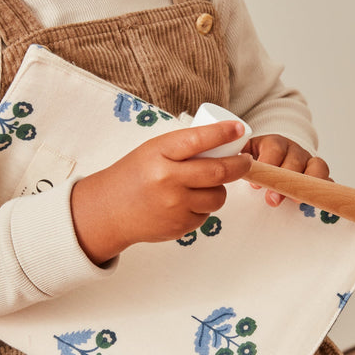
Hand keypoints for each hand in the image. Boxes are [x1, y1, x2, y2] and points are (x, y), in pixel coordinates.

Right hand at [71, 120, 252, 263]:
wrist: (109, 211)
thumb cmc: (135, 176)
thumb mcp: (152, 151)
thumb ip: (183, 148)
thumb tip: (223, 144)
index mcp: (160, 154)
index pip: (199, 139)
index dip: (223, 132)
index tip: (238, 128)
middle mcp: (168, 179)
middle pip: (218, 171)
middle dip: (239, 165)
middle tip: (245, 161)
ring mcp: (175, 205)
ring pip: (217, 196)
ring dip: (219, 189)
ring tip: (206, 184)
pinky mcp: (180, 225)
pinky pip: (206, 214)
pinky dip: (203, 207)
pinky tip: (186, 202)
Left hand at [243, 134, 329, 206]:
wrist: (277, 162)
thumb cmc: (259, 163)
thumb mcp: (246, 157)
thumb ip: (237, 159)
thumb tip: (227, 167)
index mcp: (274, 143)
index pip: (274, 148)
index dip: (267, 163)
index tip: (256, 184)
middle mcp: (294, 151)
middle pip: (295, 160)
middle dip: (284, 180)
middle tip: (272, 199)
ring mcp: (309, 163)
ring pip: (317, 167)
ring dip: (306, 185)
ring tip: (295, 200)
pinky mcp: (320, 177)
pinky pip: (328, 181)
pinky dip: (324, 190)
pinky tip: (316, 201)